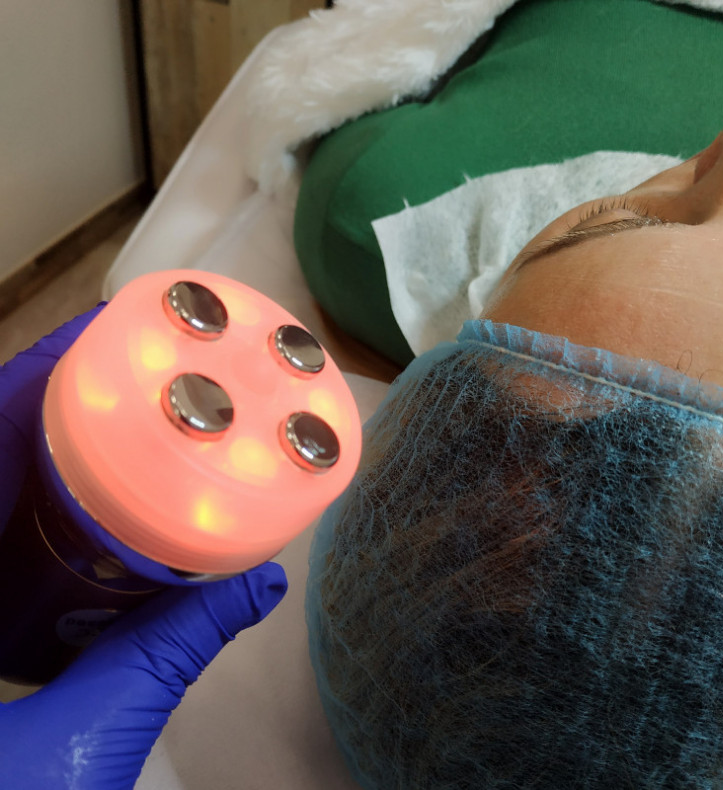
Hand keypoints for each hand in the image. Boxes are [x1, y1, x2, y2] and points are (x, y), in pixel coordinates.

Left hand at [0, 311, 287, 788]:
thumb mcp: (73, 743)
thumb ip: (163, 654)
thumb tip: (262, 583)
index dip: (42, 369)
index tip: (116, 331)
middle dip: (65, 400)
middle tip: (150, 375)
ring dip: (51, 445)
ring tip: (132, 420)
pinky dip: (31, 495)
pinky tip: (86, 501)